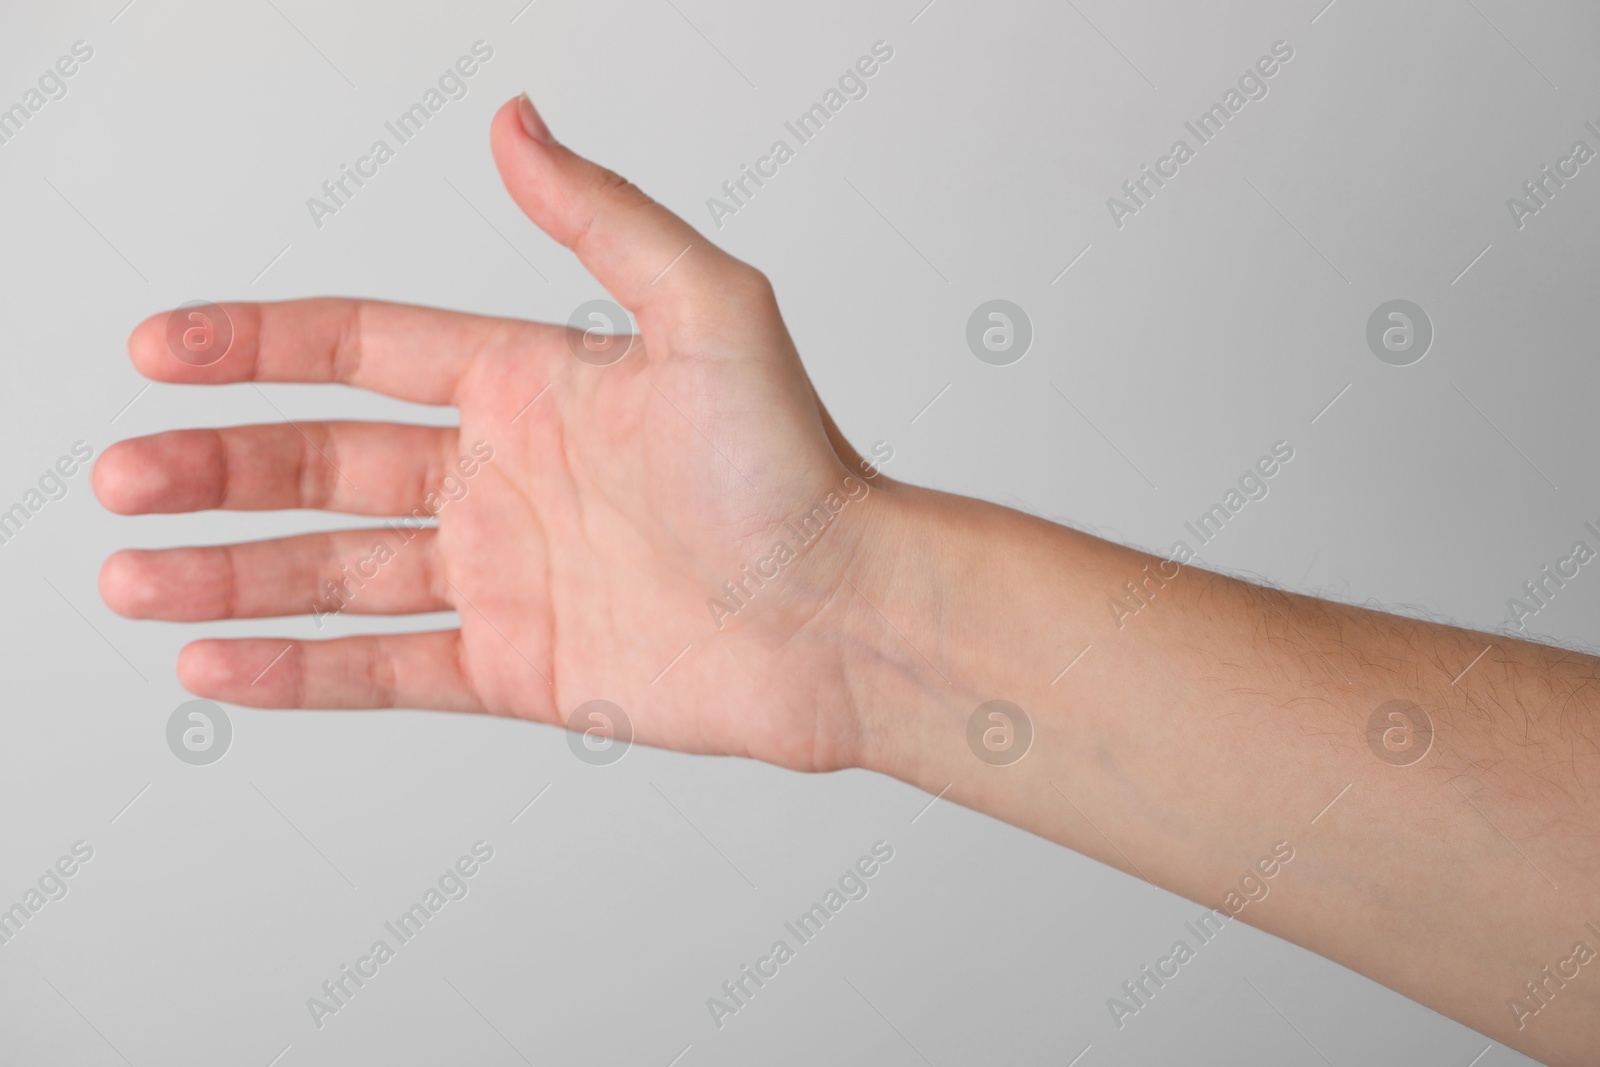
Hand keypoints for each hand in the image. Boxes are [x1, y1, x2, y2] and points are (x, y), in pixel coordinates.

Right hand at [94, 95, 902, 772]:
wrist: (845, 616)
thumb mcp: (707, 312)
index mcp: (529, 382)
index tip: (157, 349)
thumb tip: (514, 121)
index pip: (361, 349)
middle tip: (125, 481)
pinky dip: (300, 670)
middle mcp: (504, 475)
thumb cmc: (797, 467)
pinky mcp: (520, 666)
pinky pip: (386, 668)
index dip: (255, 347)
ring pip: (335, 572)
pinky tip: (217, 663)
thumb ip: (599, 220)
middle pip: (323, 462)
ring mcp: (505, 575)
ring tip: (132, 578)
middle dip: (218, 467)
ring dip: (232, 576)